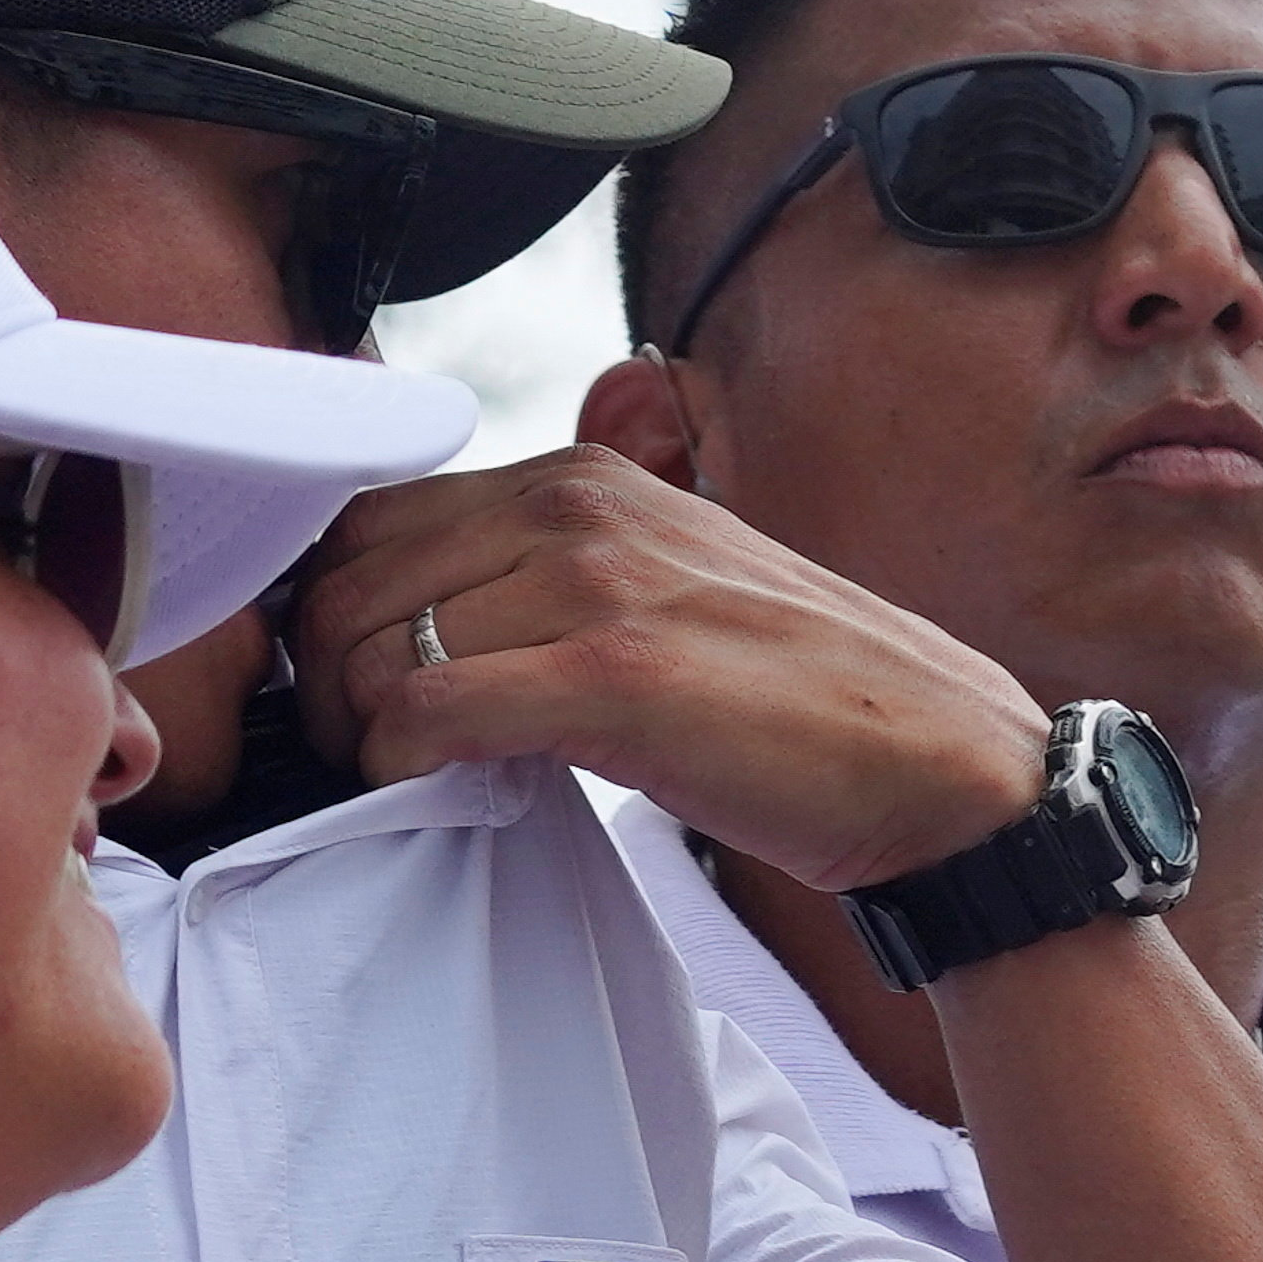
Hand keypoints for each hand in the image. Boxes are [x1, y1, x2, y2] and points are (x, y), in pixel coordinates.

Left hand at [288, 449, 1050, 891]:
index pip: (366, 520)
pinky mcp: (613, 677)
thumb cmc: (801, 694)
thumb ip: (552, 567)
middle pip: (344, 582)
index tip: (362, 682)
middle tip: (371, 744)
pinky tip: (447, 786)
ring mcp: (600, 585)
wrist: (934, 760)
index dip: (333, 612)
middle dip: (327, 676)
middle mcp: (583, 506)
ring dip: (362, 730)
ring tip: (415, 771)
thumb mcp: (669, 580)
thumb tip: (409, 613)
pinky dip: (402, 765)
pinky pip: (423, 713)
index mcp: (587, 474)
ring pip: (371, 650)